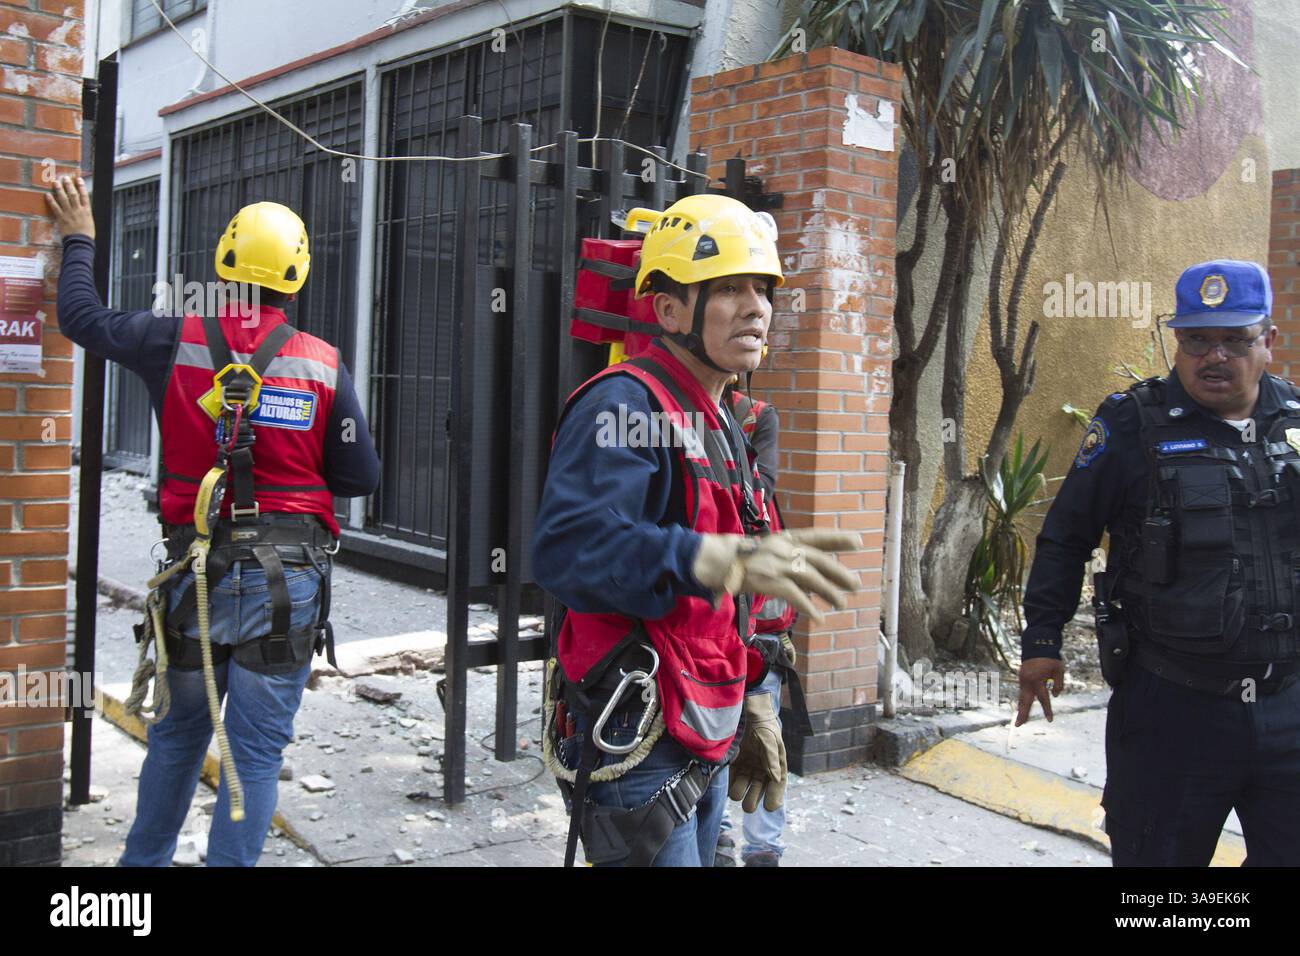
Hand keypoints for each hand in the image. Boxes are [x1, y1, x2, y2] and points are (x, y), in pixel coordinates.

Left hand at [45, 175, 94, 239]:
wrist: (80, 243)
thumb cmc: (87, 235)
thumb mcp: (90, 222)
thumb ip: (85, 213)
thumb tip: (82, 206)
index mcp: (87, 211)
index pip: (84, 195)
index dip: (81, 186)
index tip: (78, 179)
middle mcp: (78, 210)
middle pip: (73, 194)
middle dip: (69, 185)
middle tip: (65, 178)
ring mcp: (69, 214)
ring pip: (64, 199)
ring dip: (59, 189)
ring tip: (55, 182)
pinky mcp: (61, 218)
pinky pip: (55, 207)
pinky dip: (51, 200)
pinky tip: (47, 194)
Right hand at [692, 529, 859, 622]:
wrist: (720, 562)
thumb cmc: (746, 558)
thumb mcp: (772, 550)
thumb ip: (792, 559)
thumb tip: (817, 575)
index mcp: (786, 538)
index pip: (817, 536)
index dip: (838, 538)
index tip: (858, 541)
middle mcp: (784, 548)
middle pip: (819, 560)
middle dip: (839, 573)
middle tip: (855, 584)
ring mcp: (778, 564)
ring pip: (812, 578)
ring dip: (829, 593)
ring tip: (841, 604)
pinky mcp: (770, 581)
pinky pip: (796, 595)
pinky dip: (809, 607)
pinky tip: (819, 617)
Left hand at [728, 693, 785, 811]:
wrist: (749, 709)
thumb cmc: (764, 724)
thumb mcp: (769, 739)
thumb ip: (771, 758)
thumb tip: (776, 778)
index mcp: (776, 763)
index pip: (777, 784)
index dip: (775, 796)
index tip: (769, 807)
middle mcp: (763, 766)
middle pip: (759, 787)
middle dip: (754, 797)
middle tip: (748, 807)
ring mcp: (749, 763)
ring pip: (745, 783)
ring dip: (741, 791)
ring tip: (736, 796)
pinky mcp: (736, 759)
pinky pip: (733, 774)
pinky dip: (731, 782)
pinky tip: (728, 789)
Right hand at [1015, 656, 1065, 725]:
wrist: (1037, 644)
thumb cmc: (1049, 657)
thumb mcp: (1059, 670)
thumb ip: (1058, 684)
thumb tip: (1054, 695)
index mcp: (1037, 680)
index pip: (1043, 699)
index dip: (1047, 710)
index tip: (1050, 720)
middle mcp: (1027, 681)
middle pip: (1024, 701)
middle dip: (1022, 714)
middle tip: (1018, 725)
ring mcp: (1022, 679)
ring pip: (1022, 697)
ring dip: (1021, 708)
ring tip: (1019, 719)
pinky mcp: (1022, 677)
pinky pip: (1022, 691)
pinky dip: (1022, 699)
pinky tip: (1022, 705)